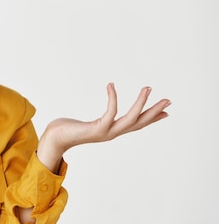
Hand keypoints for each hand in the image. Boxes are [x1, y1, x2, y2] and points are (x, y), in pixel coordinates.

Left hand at [37, 83, 170, 169]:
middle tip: (168, 99)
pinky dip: (112, 98)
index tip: (166, 111)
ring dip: (140, 103)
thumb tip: (105, 117)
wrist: (54, 138)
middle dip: (154, 111)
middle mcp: (112, 133)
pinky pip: (109, 112)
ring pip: (130, 118)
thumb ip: (101, 120)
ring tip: (148, 88)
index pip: (136, 124)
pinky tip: (111, 85)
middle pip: (139, 122)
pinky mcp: (96, 128)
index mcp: (112, 131)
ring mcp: (105, 132)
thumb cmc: (69, 129)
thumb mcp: (91, 123)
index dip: (152, 118)